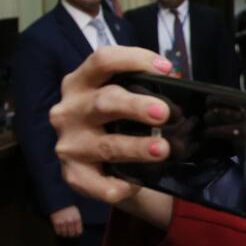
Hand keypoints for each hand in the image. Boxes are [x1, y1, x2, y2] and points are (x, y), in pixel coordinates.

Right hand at [49, 45, 174, 225]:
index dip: (133, 59)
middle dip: (136, 106)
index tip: (166, 68)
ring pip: (106, 145)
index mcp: (79, 84)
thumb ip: (139, 88)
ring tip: (162, 149)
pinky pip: (99, 184)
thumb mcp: (119, 98)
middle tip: (164, 112)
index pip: (102, 61)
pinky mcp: (73, 176)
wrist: (94, 165)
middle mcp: (68, 111)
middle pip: (104, 102)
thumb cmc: (113, 122)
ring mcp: (69, 145)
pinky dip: (120, 186)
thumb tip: (176, 82)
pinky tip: (136, 184)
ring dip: (136, 147)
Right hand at [50, 205, 82, 236]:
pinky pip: (58, 232)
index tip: (75, 234)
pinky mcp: (56, 222)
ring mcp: (63, 222)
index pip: (79, 231)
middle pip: (71, 233)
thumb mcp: (76, 212)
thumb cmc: (68, 206)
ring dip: (64, 234)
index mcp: (77, 218)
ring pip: (64, 233)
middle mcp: (70, 221)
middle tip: (69, 233)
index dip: (77, 234)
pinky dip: (58, 232)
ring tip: (64, 232)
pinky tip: (59, 231)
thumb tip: (77, 230)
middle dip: (70, 234)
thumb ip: (77, 220)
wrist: (58, 201)